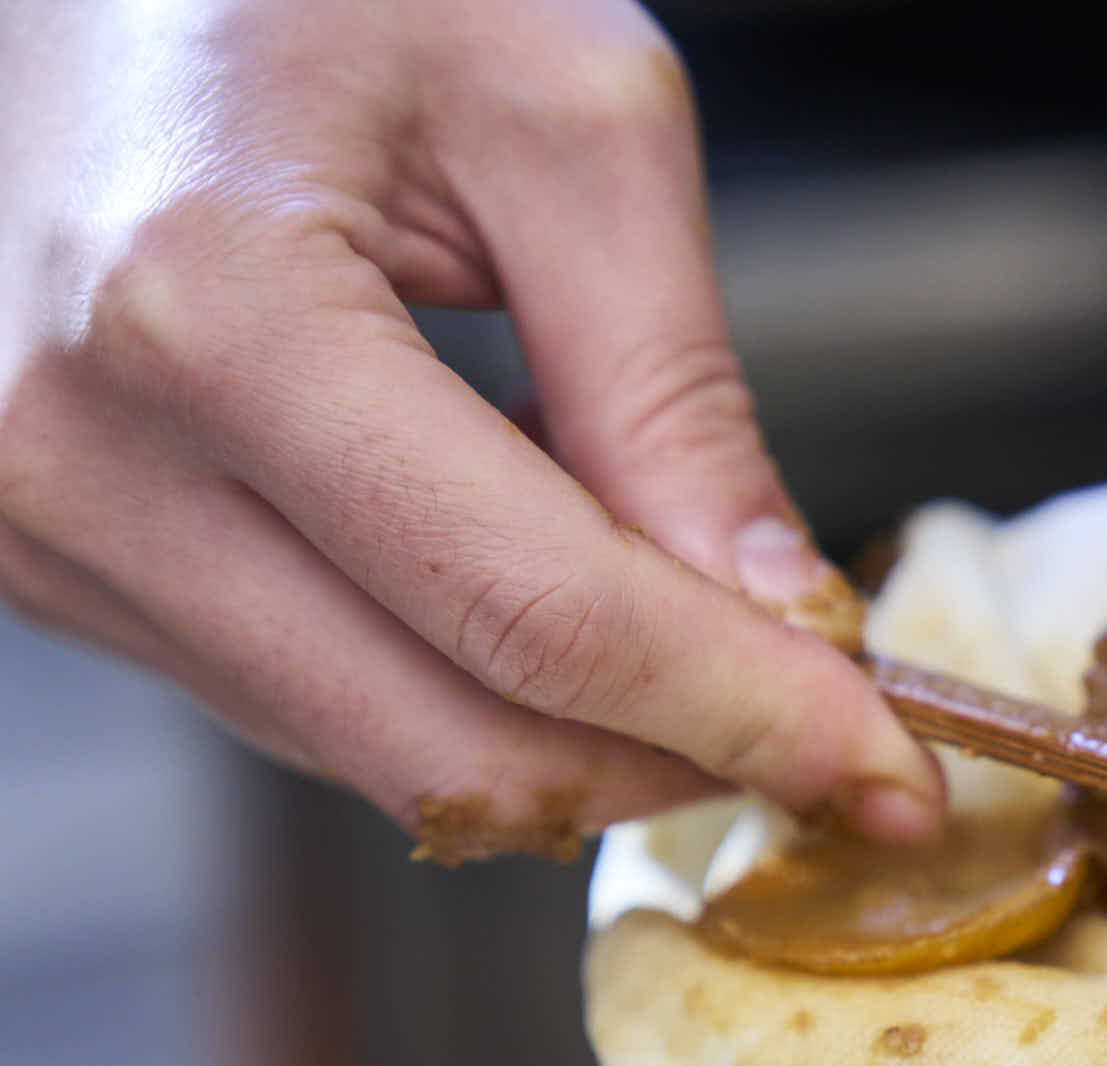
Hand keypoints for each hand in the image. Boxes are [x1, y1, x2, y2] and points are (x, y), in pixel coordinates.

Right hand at [0, 0, 940, 858]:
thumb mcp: (563, 122)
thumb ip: (672, 386)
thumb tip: (777, 613)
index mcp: (209, 313)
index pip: (534, 614)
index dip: (743, 713)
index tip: (892, 771)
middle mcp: (85, 457)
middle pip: (456, 740)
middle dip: (677, 762)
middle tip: (831, 736)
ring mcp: (46, 525)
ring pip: (385, 752)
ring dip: (578, 728)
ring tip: (680, 604)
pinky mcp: (55, 556)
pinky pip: (309, 701)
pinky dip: (466, 679)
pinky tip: (535, 565)